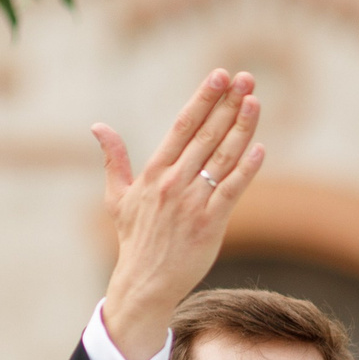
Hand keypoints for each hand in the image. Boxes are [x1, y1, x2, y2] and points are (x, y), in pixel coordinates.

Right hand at [93, 69, 267, 359]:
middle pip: (206, 135)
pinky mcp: (210, 224)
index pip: (182, 126)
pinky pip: (231, 191)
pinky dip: (246, 170)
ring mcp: (193, 203)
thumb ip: (114, 160)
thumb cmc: (134, 241)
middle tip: (245, 78)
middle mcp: (173, 183)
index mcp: (154, 173)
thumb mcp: (118, 198)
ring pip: (222, 158)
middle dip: (227, 104)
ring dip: (241, 128)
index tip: (220, 76)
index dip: (203, 99)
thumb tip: (98, 127)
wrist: (144, 283)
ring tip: (255, 101)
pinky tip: (260, 149)